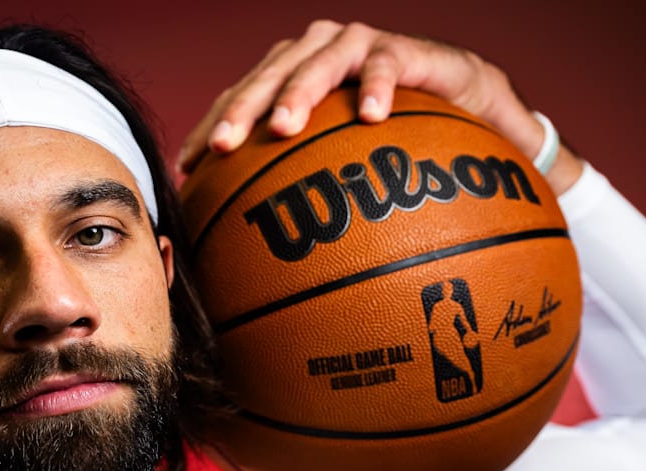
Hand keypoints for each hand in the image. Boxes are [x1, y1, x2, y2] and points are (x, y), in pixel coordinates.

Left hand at [177, 20, 580, 192]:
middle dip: (241, 111)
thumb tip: (257, 249)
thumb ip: (302, 186)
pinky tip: (370, 114)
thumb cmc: (390, 133)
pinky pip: (385, 66)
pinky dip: (376, 87)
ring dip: (298, 93)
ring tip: (283, 127)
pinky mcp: (400, 48)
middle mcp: (315, 55)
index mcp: (289, 78)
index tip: (189, 167)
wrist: (457, 93)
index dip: (211, 127)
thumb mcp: (341, 161)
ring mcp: (356, 46)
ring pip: (317, 64)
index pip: (239, 99)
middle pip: (267, 79)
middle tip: (224, 148)